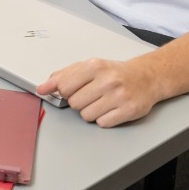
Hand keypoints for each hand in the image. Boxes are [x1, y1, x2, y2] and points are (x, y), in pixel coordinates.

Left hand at [37, 57, 158, 126]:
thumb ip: (62, 76)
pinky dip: (104, 119)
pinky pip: (102, 123)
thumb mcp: (88, 67)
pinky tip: (112, 109)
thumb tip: (42, 88)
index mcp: (95, 66)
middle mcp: (108, 80)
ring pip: (86, 115)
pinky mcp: (129, 110)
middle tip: (93, 94)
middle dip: (80, 101)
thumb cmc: (114, 73)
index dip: (66, 92)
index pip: (64, 87)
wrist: (147, 77)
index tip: (75, 89)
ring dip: (92, 111)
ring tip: (103, 101)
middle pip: (74, 103)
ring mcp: (119, 96)